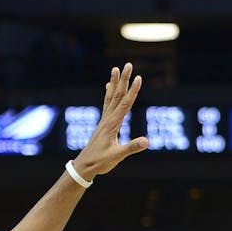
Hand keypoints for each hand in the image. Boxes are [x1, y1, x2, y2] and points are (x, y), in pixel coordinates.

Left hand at [72, 62, 149, 178]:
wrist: (84, 166)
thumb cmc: (100, 162)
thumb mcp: (117, 156)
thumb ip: (131, 148)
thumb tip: (146, 141)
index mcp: (113, 124)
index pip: (125, 104)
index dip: (133, 90)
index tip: (138, 77)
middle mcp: (108, 119)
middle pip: (118, 95)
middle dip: (123, 79)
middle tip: (128, 64)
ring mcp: (105, 120)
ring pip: (111, 97)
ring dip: (115, 82)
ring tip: (116, 69)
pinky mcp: (103, 124)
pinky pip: (107, 104)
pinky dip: (109, 93)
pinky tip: (108, 86)